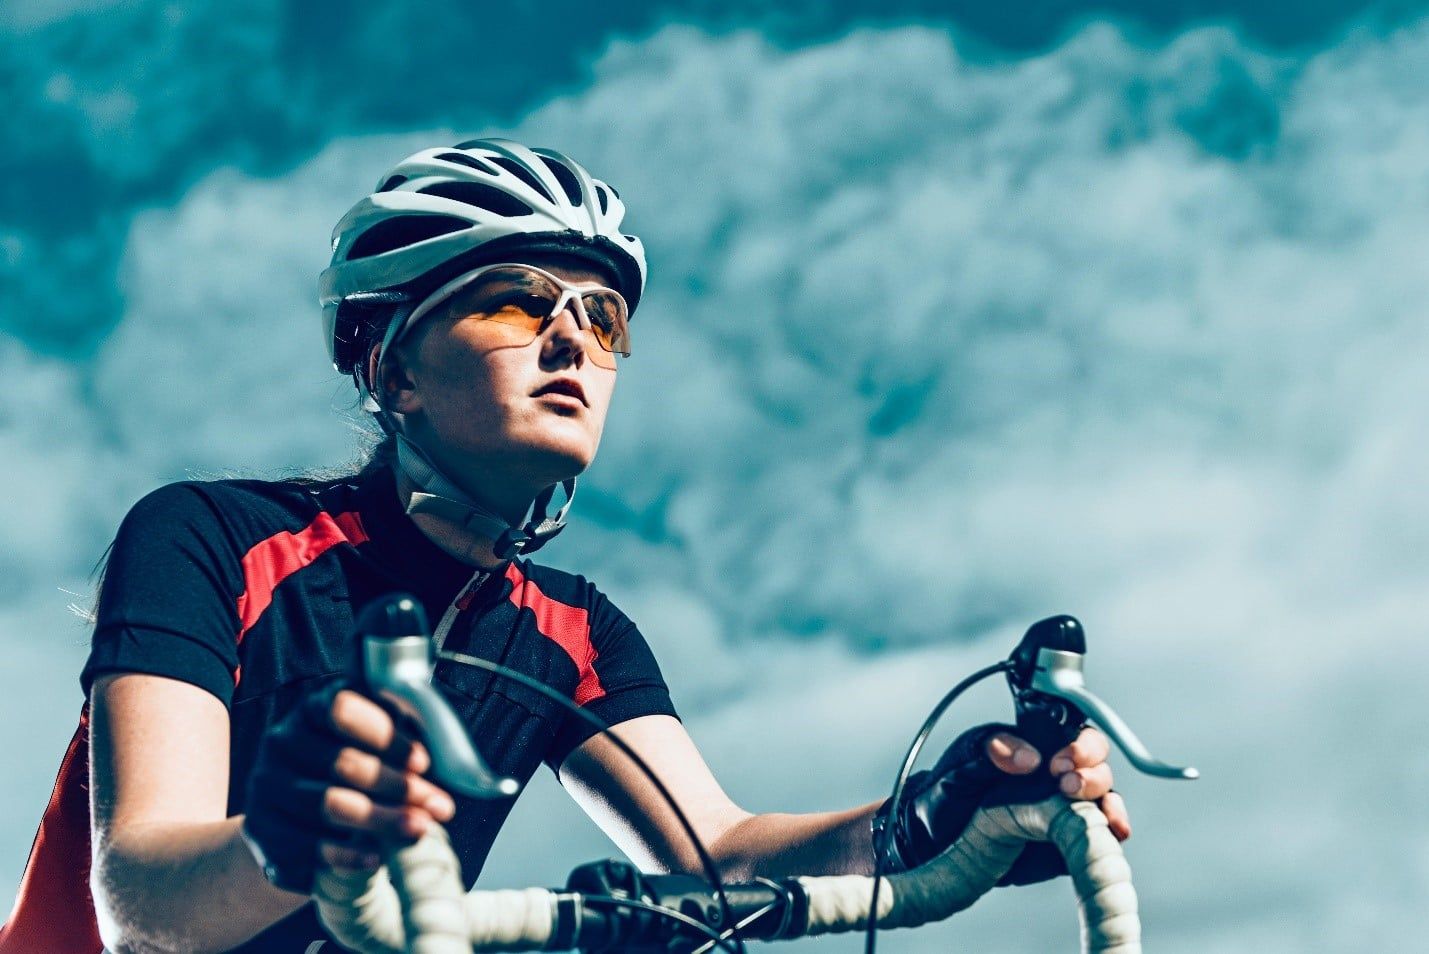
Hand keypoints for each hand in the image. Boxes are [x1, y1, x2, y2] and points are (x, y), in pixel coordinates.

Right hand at [241, 679, 457, 893]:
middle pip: (342, 763)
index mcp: (311, 708)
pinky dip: (347, 855)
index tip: (423, 762)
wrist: (296, 809)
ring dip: (382, 820)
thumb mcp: (374, 738)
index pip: (342, 709)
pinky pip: (307, 845)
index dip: (386, 736)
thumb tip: (450, 755)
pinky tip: (377, 857)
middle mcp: (282, 741)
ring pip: (329, 805)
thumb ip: (403, 733)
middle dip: (398, 787)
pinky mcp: (261, 829)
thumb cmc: (352, 765)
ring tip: (419, 830)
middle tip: (438, 806)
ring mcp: (266, 786)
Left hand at [872, 723, 1130, 884]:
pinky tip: (1114, 830)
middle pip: (1095, 761)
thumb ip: (988, 751)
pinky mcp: (1071, 837)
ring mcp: (1066, 804)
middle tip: (1067, 782)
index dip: (1078, 742)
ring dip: (1107, 798)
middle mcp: (1055, 772)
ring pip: (1103, 794)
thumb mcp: (959, 765)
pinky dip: (1113, 828)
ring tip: (1094, 809)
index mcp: (1034, 744)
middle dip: (1092, 769)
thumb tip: (1027, 755)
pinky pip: (1101, 830)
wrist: (936, 842)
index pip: (1072, 731)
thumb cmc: (947, 793)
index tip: (1062, 759)